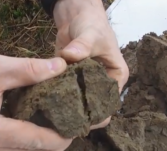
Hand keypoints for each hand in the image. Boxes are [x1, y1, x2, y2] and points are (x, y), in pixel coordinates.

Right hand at [0, 50, 71, 150]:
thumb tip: (61, 67)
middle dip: (56, 147)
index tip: (77, 127)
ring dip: (43, 147)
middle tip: (72, 131)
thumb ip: (28, 70)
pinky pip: (11, 149)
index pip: (36, 140)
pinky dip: (29, 143)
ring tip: (59, 130)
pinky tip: (38, 126)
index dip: (60, 136)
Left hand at [53, 0, 128, 129]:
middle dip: (84, 113)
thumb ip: (83, 46)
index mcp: (117, 76)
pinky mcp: (72, 79)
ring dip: (70, 106)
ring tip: (57, 115)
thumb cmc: (93, 24)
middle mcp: (104, 83)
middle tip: (67, 120)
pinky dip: (59, 96)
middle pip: (96, 106)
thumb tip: (70, 56)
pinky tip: (49, 102)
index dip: (99, 113)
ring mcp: (87, 82)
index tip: (83, 119)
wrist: (77, 14)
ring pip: (80, 101)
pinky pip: (67, 91)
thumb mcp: (92, 34)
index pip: (111, 101)